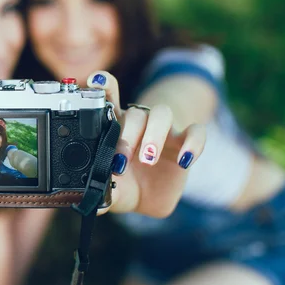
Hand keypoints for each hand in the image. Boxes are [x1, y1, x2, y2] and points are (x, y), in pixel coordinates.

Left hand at [88, 71, 205, 217]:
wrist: (148, 198)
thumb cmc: (124, 185)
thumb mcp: (111, 192)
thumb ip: (101, 194)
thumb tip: (88, 202)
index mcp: (114, 126)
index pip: (109, 97)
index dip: (104, 85)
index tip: (95, 81)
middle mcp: (138, 123)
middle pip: (135, 112)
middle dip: (127, 134)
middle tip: (121, 161)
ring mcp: (163, 131)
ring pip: (161, 114)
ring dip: (154, 134)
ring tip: (147, 158)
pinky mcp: (184, 143)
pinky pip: (197, 132)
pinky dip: (193, 143)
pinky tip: (183, 161)